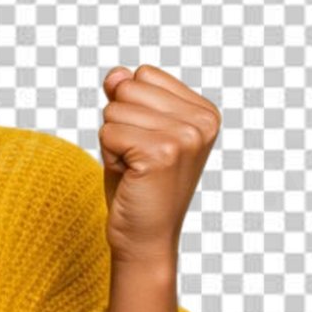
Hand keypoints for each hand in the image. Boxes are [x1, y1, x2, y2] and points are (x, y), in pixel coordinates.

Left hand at [99, 65, 220, 267]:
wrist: (145, 237)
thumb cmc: (138, 184)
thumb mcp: (133, 130)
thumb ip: (127, 96)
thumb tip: (115, 74)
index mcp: (204, 112)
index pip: (143, 75)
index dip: (132, 109)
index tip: (147, 143)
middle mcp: (201, 122)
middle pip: (127, 88)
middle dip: (120, 124)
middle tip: (137, 159)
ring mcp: (185, 137)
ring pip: (114, 110)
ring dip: (113, 142)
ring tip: (135, 169)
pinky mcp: (162, 153)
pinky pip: (108, 132)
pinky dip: (108, 156)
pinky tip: (130, 177)